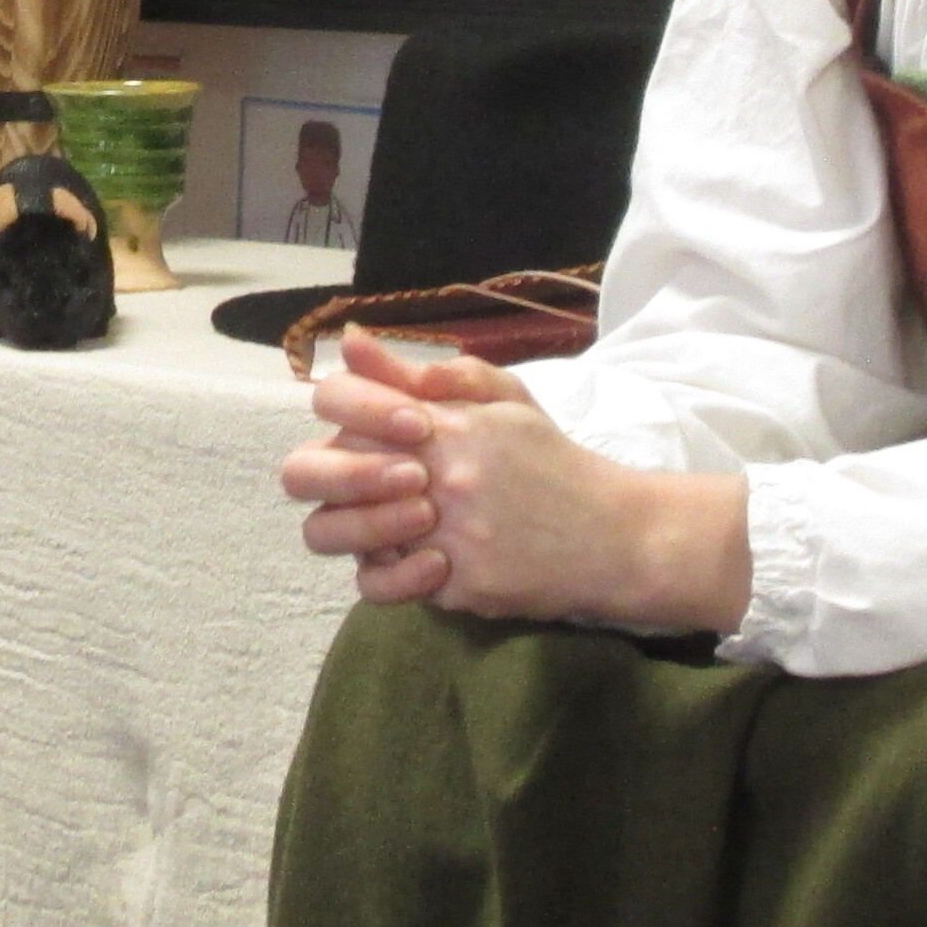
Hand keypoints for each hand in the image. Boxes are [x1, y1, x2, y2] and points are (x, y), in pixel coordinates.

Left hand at [280, 331, 747, 630]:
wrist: (615, 536)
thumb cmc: (551, 463)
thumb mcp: (501, 400)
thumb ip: (425, 372)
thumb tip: (353, 341)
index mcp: (443, 422)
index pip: (340, 399)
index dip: (342, 411)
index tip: (387, 430)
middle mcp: (436, 474)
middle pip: (311, 469)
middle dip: (326, 473)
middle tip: (380, 484)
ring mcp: (444, 531)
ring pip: (333, 532)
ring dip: (352, 526)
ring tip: (400, 524)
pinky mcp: (457, 582)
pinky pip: (379, 585)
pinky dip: (389, 577)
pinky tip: (424, 563)